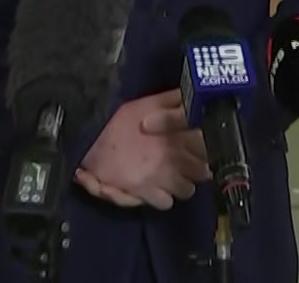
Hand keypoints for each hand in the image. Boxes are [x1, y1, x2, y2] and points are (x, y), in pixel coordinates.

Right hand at [75, 90, 212, 210]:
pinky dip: (163, 198)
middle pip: (204, 171)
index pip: (207, 144)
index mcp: (176, 133)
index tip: (204, 147)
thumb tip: (192, 94)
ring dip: (182, 185)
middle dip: (198, 169)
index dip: (210, 147)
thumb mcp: (147, 101)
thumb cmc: (117, 120)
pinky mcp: (146, 192)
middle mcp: (174, 156)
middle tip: (188, 164)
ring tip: (172, 178)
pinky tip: (157, 189)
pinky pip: (167, 203)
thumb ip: (172, 99)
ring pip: (187, 190)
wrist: (88, 139)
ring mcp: (161, 176)